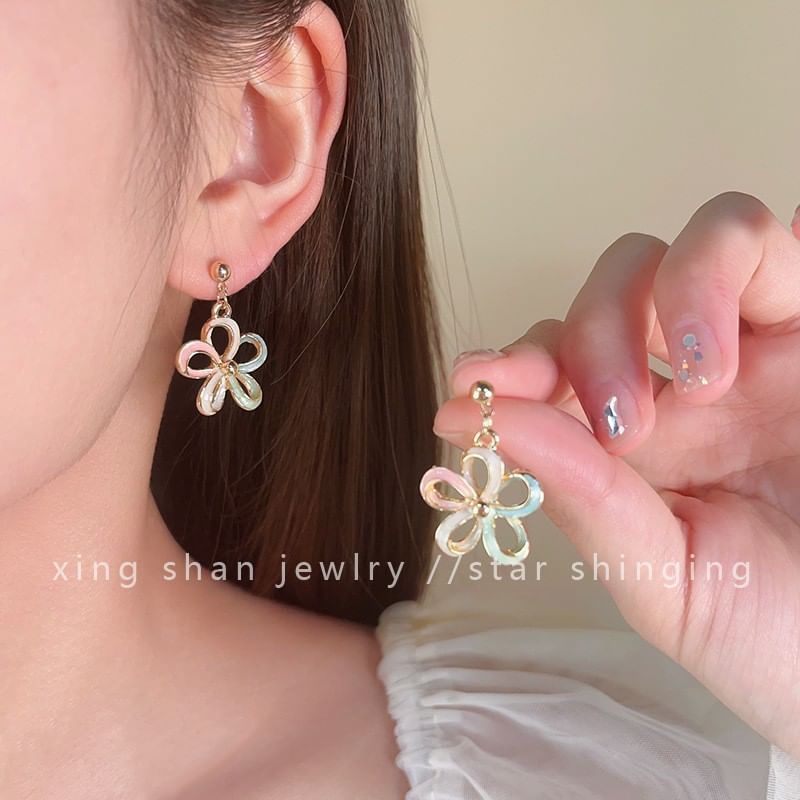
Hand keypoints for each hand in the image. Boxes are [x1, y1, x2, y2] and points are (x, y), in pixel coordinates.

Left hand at [433, 192, 799, 756]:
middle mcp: (691, 386)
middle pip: (611, 292)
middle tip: (622, 422)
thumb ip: (575, 496)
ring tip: (705, 383)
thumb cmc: (774, 638)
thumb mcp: (663, 580)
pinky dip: (730, 266)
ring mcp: (761, 346)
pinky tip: (729, 346)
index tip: (476, 383)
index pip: (556, 366)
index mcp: (637, 443)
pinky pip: (775, 244)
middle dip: (593, 336)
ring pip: (690, 244)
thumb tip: (455, 419)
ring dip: (669, 293)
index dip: (513, 362)